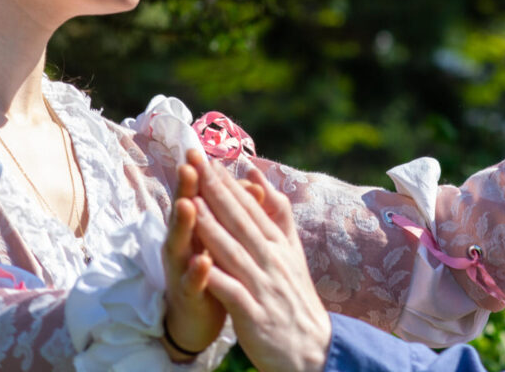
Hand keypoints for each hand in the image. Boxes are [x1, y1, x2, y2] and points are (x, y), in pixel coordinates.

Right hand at [162, 161, 226, 360]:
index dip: (199, 174)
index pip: (197, 195)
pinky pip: (191, 282)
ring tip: (188, 204)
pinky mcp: (187, 294)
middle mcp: (182, 243)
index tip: (200, 151)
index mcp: (195, 227)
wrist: (197, 318)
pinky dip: (197, 272)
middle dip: (185, 189)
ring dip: (184, 224)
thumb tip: (256, 183)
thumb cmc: (213, 269)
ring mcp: (181, 268)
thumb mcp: (225, 238)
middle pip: (183, 212)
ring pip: (180, 243)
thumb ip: (238, 211)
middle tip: (188, 166)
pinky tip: (203, 261)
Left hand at [184, 148, 330, 371]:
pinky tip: (196, 263)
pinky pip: (232, 291)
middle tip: (195, 163)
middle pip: (240, 221)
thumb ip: (276, 210)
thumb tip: (256, 170)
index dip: (227, 182)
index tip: (206, 158)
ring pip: (234, 251)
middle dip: (215, 191)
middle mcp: (272, 259)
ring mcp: (264, 286)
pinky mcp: (255, 313)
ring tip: (191, 202)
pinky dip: (215, 276)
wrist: (312, 347)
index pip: (249, 207)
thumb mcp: (291, 248)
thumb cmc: (293, 295)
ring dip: (212, 226)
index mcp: (278, 243)